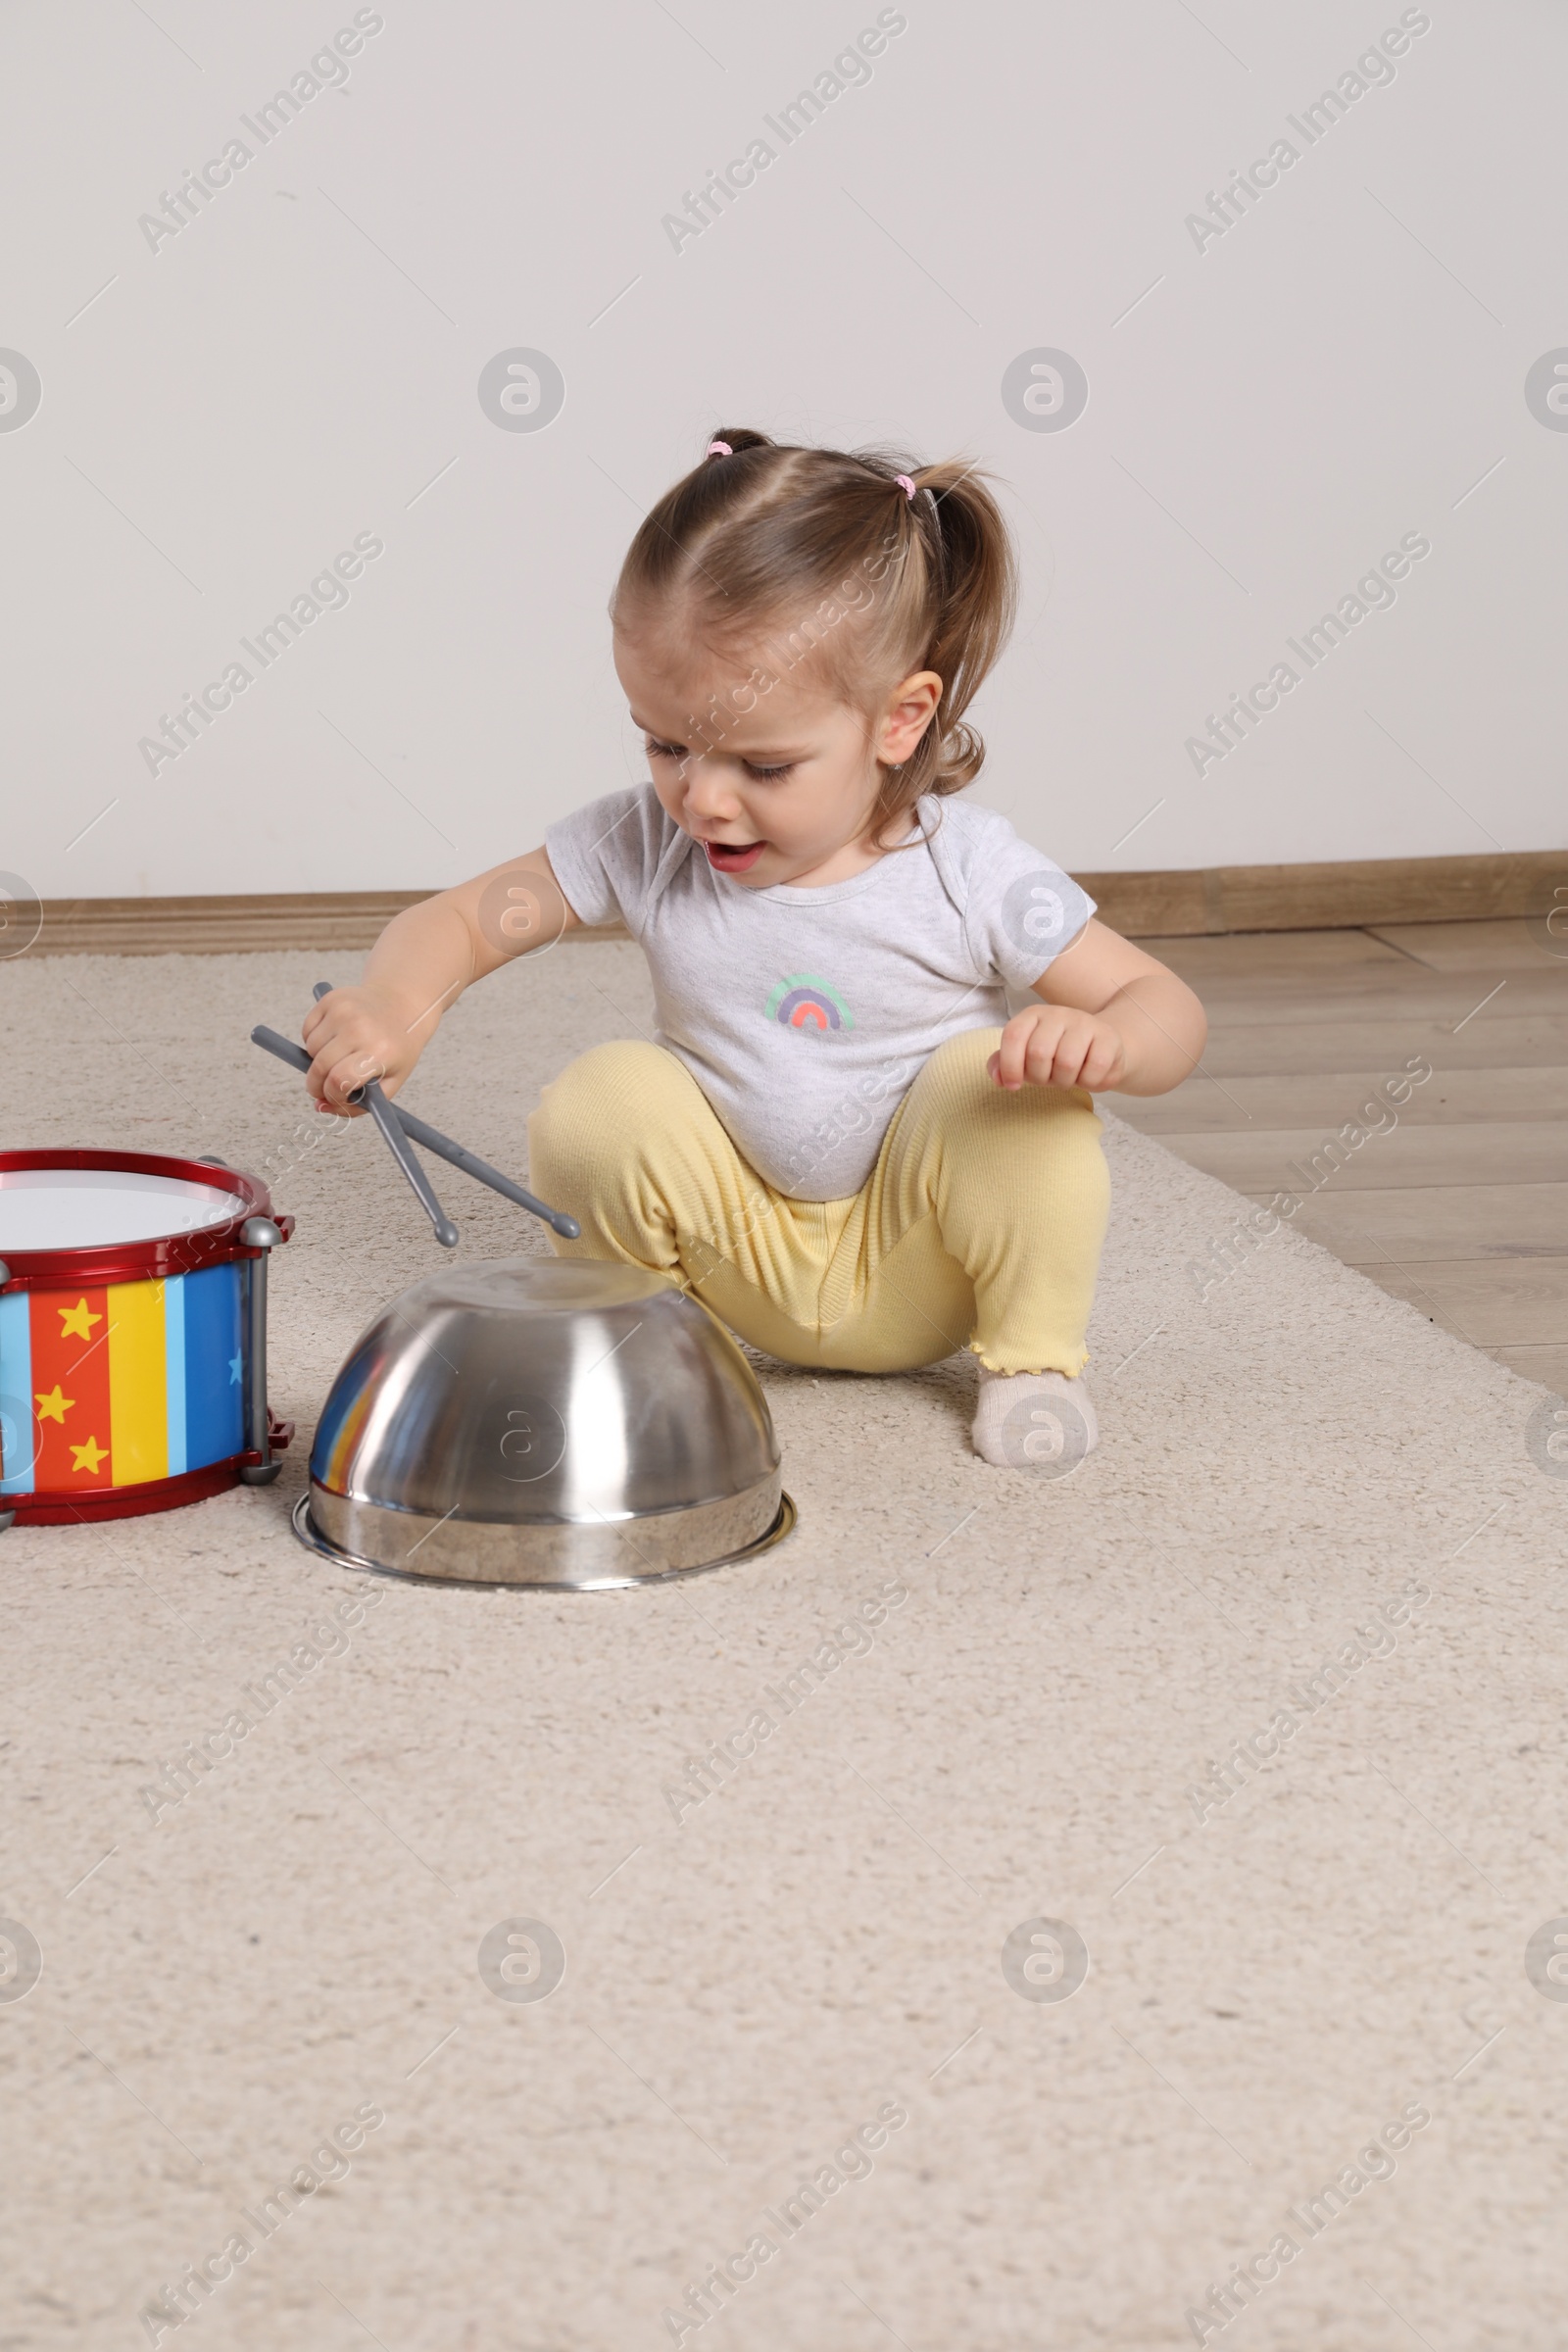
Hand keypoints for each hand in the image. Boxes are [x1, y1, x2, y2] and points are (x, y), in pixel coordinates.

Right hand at [301, 984, 422, 1114]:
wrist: (401, 1004)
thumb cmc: (396, 1048)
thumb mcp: (391, 1081)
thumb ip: (359, 1105)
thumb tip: (321, 1107)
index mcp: (381, 1051)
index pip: (340, 1080)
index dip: (331, 1095)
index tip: (332, 1098)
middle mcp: (360, 1028)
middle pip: (320, 1067)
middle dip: (316, 1085)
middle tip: (322, 1088)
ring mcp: (344, 1010)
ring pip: (311, 1049)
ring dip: (317, 1060)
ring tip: (338, 1056)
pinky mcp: (331, 999)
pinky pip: (307, 1030)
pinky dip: (313, 1041)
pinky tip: (333, 1038)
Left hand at [987, 1001, 1126, 1091]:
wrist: (1101, 1045)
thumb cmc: (1057, 1053)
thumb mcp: (1027, 1056)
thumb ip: (1004, 1064)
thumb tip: (999, 1079)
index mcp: (1032, 1015)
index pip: (1013, 1036)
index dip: (1009, 1065)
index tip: (1013, 1086)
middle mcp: (1058, 1014)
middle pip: (1039, 1053)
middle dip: (1041, 1078)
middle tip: (1049, 1079)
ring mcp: (1085, 1023)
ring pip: (1067, 1063)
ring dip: (1066, 1083)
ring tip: (1069, 1078)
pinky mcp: (1109, 1037)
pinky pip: (1095, 1070)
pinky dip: (1089, 1083)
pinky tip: (1089, 1077)